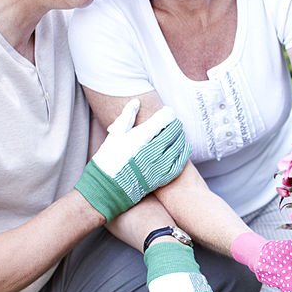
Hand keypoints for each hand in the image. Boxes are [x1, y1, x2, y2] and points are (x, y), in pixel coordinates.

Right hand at [75, 100, 190, 220]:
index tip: (167, 112)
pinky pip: (179, 163)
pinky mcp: (161, 177)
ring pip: (178, 145)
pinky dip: (183, 154)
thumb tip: (136, 102)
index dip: (167, 113)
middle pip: (173, 130)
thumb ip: (127, 117)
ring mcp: (158, 164)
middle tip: (173, 122)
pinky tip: (184, 148)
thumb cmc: (108, 159)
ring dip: (180, 137)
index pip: (164, 118)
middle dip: (174, 124)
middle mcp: (152, 150)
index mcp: (140, 137)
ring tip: (178, 133)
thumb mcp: (114, 135)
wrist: (107, 188)